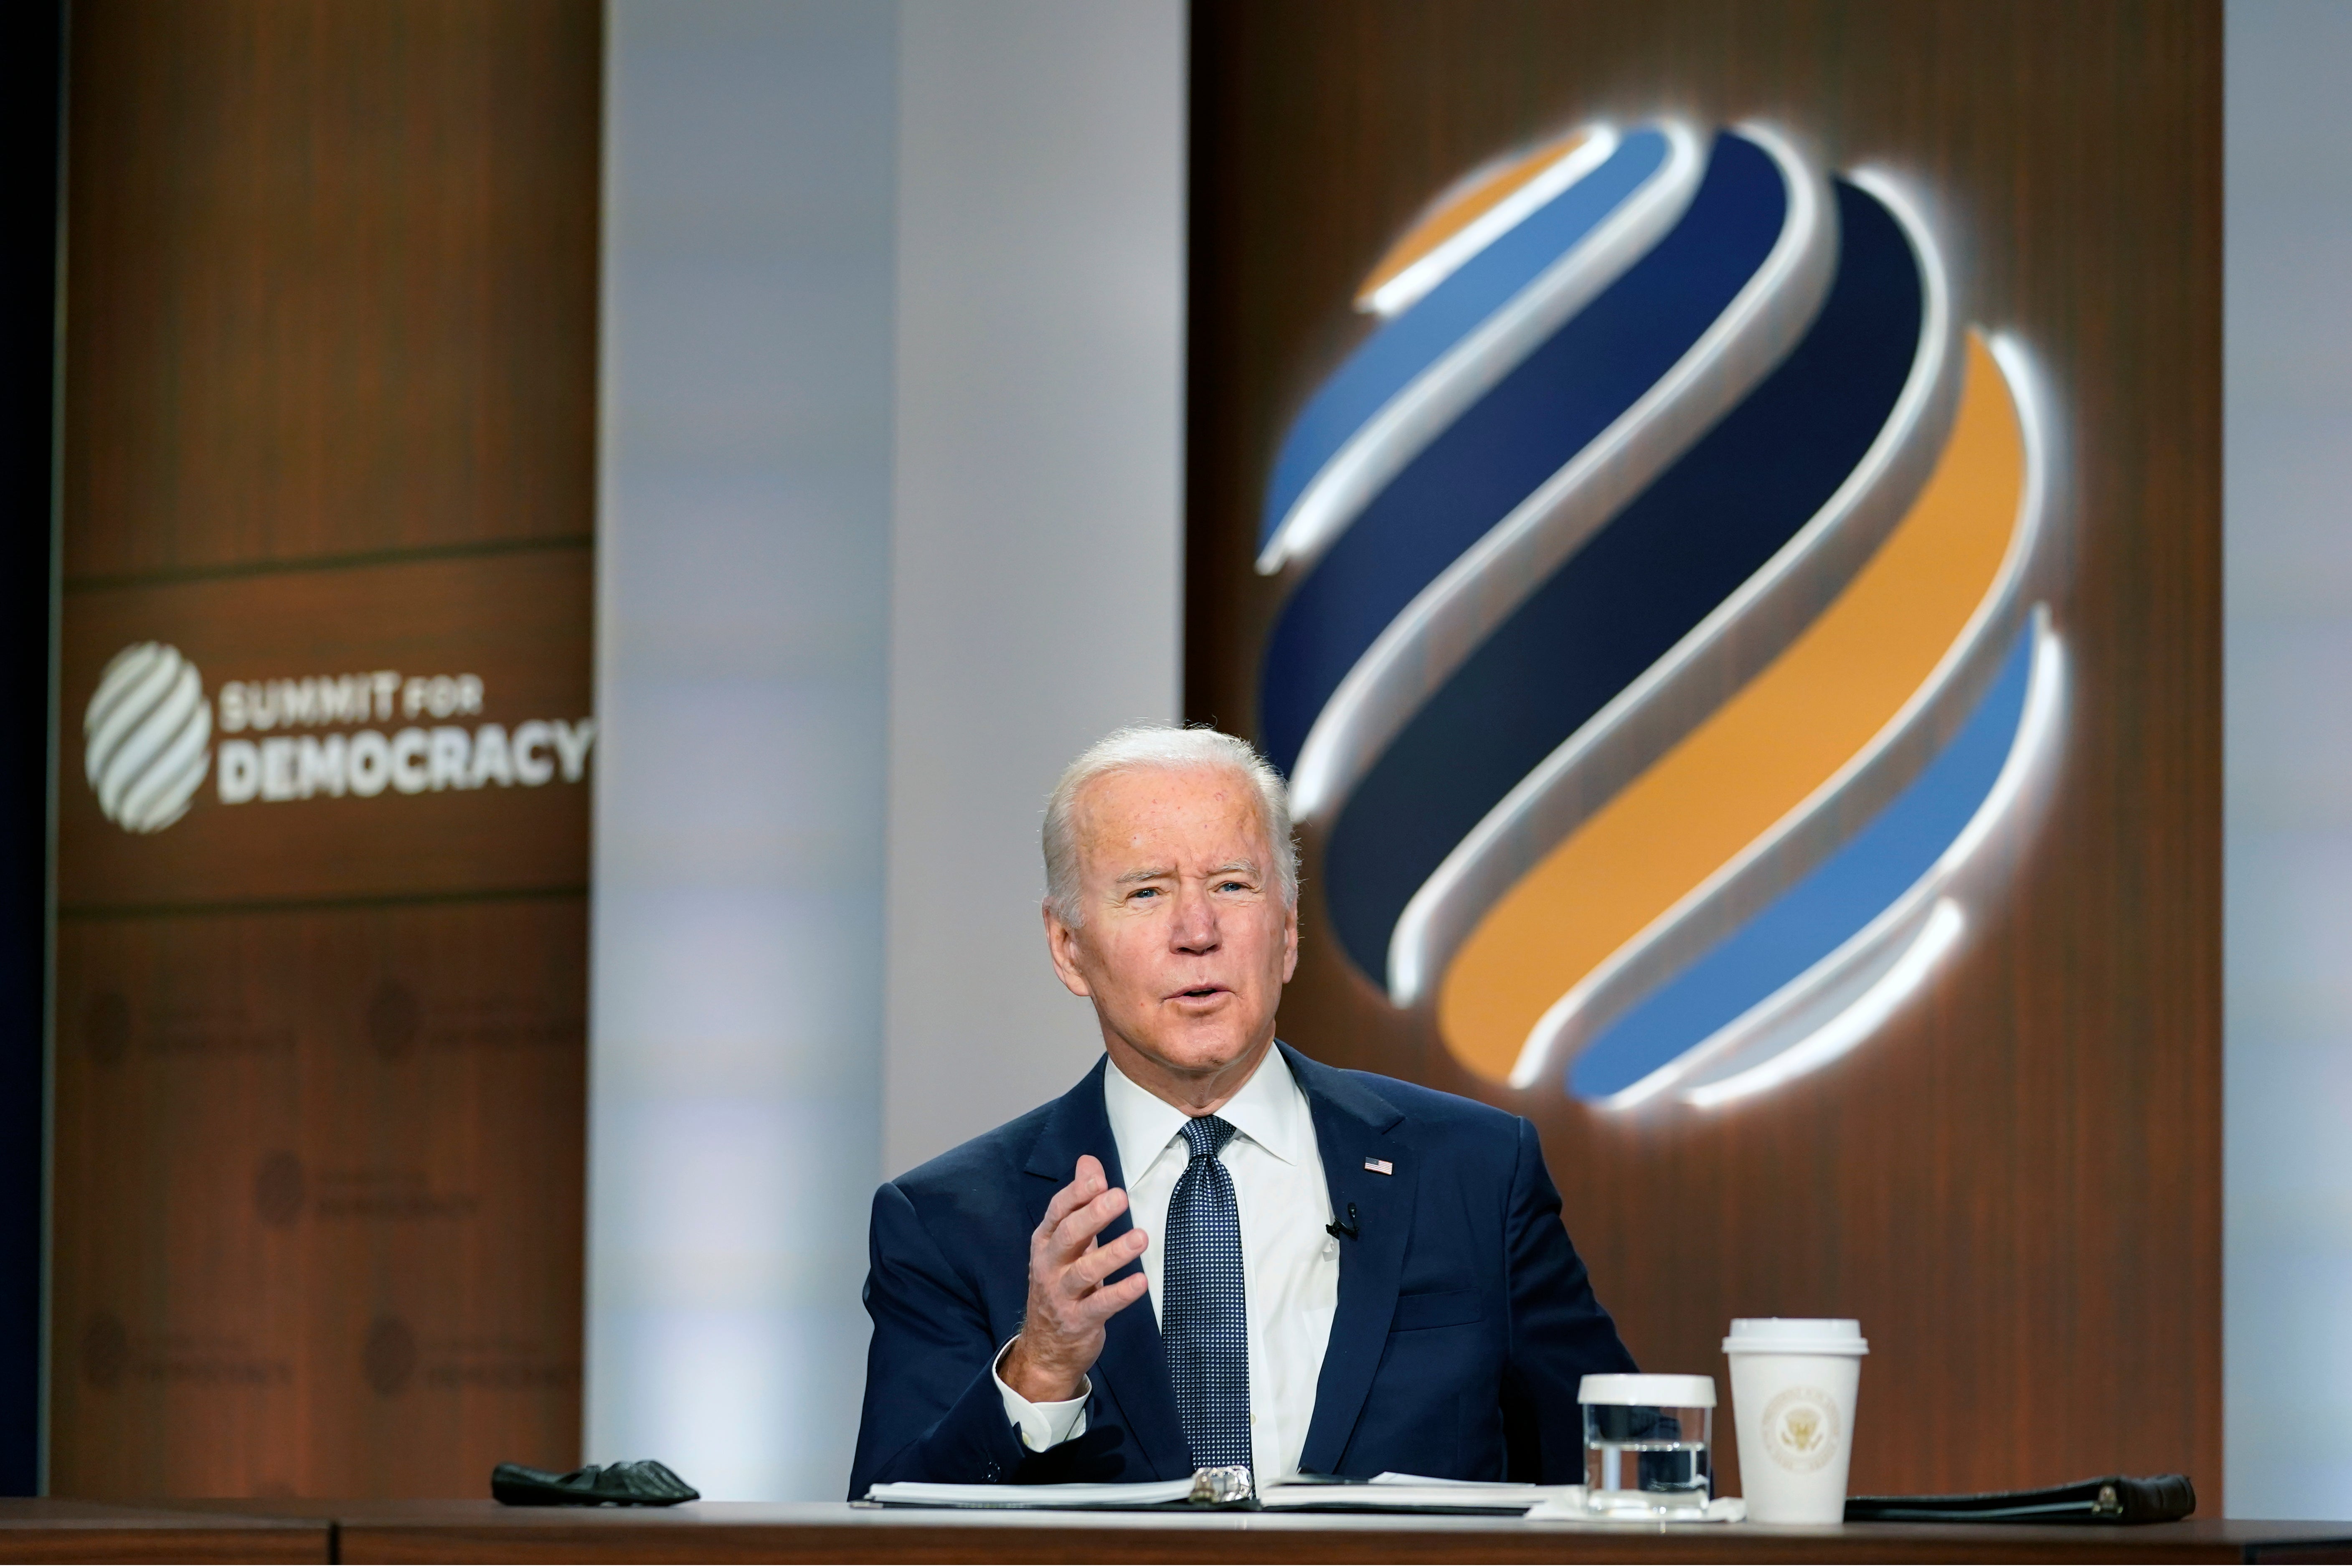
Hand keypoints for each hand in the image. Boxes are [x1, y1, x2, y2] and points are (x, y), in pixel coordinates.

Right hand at [1000, 1155, 1149, 1402]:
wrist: (1045, 1347)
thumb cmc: (1062, 1284)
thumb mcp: (1067, 1242)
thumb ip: (1080, 1202)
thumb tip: (1089, 1162)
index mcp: (1046, 1242)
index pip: (1058, 1213)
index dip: (1076, 1195)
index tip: (1098, 1180)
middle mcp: (1049, 1266)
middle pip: (1068, 1235)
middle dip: (1093, 1215)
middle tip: (1119, 1197)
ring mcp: (1061, 1295)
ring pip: (1085, 1270)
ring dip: (1114, 1252)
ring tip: (1140, 1237)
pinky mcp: (1078, 1321)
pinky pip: (1100, 1305)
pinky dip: (1121, 1293)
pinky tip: (1141, 1282)